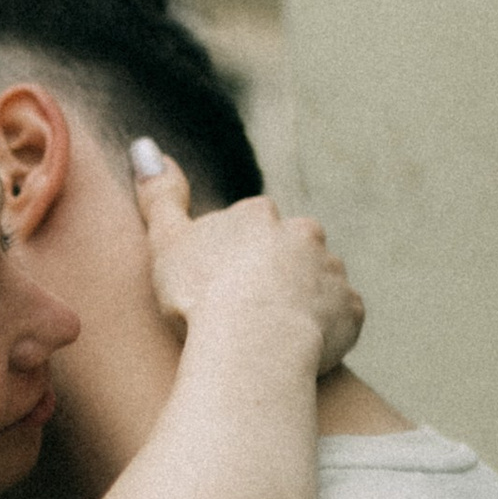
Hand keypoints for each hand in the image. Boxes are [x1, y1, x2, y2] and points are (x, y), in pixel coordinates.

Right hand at [133, 146, 363, 374]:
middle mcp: (304, 233)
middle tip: (245, 314)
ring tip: (269, 337)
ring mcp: (333, 271)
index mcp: (260, 214)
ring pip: (317, 285)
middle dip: (274, 277)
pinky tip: (297, 351)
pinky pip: (340, 320)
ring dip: (300, 305)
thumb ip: (159, 196)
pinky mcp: (352, 310)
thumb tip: (145, 147)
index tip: (218, 288)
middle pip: (290, 253)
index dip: (234, 261)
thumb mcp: (166, 241)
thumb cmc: (200, 294)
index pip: (251, 229)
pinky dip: (325, 334)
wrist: (251, 344)